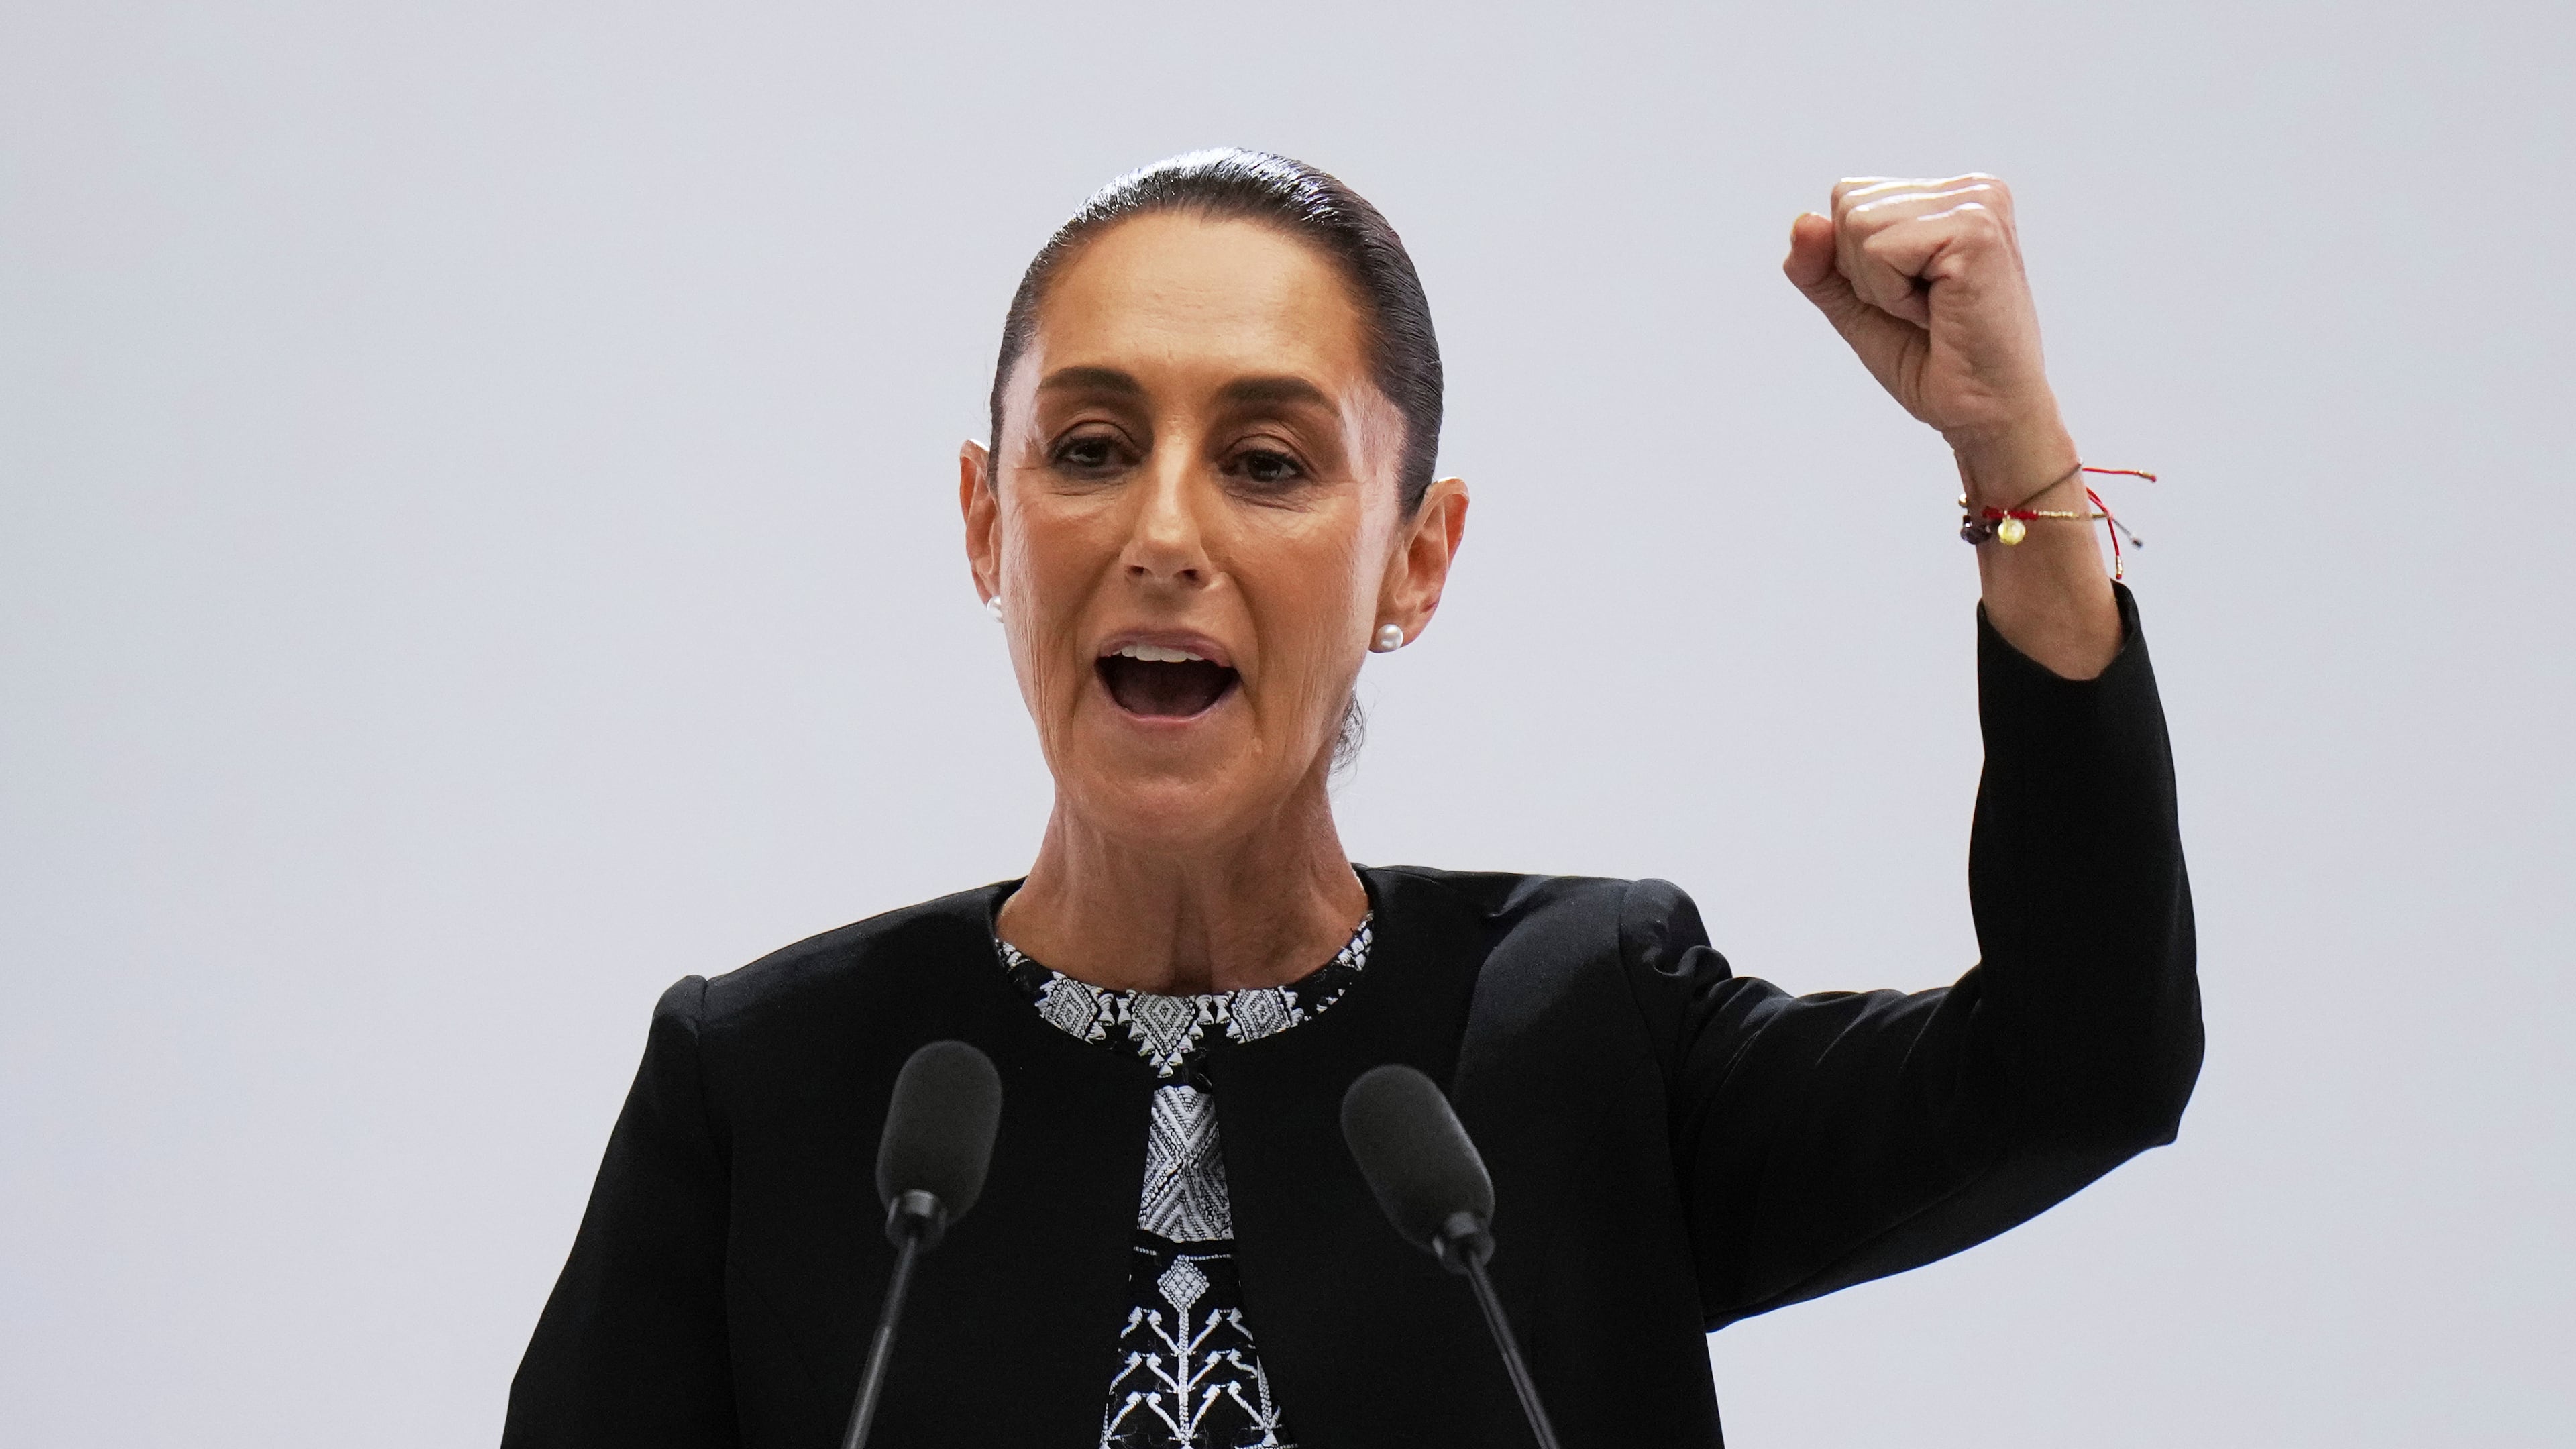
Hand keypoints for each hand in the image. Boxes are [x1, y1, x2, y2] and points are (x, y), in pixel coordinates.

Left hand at [1784, 176, 2069, 497]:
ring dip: (1880, 288)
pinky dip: (1892, 295)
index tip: (1911, 297)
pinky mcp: (1976, 230)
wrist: (1982, 414)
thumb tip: (1802, 219)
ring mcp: (1978, 204)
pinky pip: (1878, 250)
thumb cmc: (1931, 362)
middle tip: (1922, 309)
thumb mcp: (1857, 304)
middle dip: (1864, 273)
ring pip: (1857, 225)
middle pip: (1848, 204)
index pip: (1848, 196)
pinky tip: (1939, 312)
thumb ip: (1819, 263)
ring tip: (1933, 311)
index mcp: (1950, 196)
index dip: (1854, 262)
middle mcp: (1972, 189)